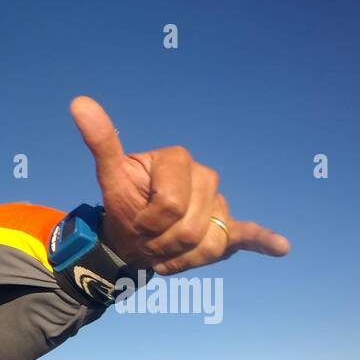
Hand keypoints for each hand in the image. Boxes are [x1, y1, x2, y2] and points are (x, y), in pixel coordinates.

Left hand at [70, 96, 289, 273]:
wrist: (132, 236)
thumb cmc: (125, 204)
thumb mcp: (110, 175)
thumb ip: (101, 141)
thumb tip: (79, 103)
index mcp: (178, 160)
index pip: (170, 206)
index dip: (148, 223)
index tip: (135, 221)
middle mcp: (205, 176)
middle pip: (188, 228)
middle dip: (161, 243)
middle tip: (147, 238)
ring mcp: (218, 202)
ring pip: (206, 243)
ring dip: (178, 256)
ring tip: (163, 247)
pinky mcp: (228, 226)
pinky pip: (247, 233)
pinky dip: (264, 241)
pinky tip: (281, 246)